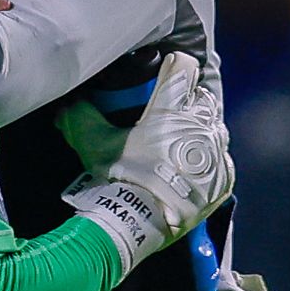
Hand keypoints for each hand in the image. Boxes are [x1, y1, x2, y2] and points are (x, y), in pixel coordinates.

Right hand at [60, 51, 232, 273]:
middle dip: (187, 103)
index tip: (165, 76)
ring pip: (214, 129)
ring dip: (200, 132)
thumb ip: (81, 117)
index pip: (184, 67)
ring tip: (180, 146)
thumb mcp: (94, 144)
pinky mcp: (223, 180)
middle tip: (167, 118)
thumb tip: (66, 104)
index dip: (174, 68)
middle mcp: (201, 125)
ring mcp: (216, 153)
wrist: (140, 223)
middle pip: (202, 98)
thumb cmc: (119, 176)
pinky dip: (209, 162)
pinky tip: (192, 169)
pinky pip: (222, 161)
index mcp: (172, 108)